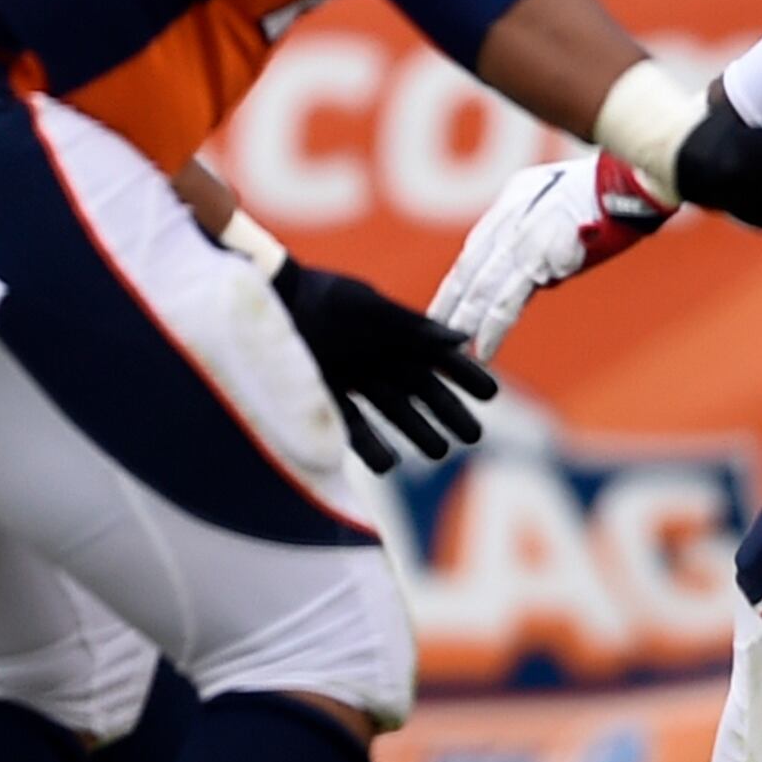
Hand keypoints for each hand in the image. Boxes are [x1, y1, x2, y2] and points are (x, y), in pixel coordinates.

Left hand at [276, 259, 496, 472]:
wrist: (270, 298)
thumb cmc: (322, 296)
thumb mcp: (369, 308)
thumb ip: (412, 327)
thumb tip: (462, 339)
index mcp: (394, 335)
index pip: (438, 358)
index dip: (465, 376)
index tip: (491, 395)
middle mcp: (377, 360)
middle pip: (421, 391)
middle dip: (448, 413)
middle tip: (474, 436)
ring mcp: (352, 381)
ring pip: (392, 411)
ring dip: (416, 432)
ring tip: (439, 452)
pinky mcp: (323, 398)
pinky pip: (351, 428)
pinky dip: (369, 446)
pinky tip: (387, 465)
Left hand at [429, 153, 668, 361]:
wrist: (629, 178)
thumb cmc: (595, 185)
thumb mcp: (542, 191)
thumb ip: (525, 223)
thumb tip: (529, 265)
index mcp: (507, 210)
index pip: (471, 257)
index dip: (453, 289)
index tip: (438, 314)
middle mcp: (510, 226)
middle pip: (471, 275)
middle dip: (453, 310)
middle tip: (434, 340)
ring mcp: (527, 243)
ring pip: (489, 290)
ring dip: (473, 323)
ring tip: (460, 351)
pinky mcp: (548, 258)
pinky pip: (515, 298)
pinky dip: (496, 324)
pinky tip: (485, 345)